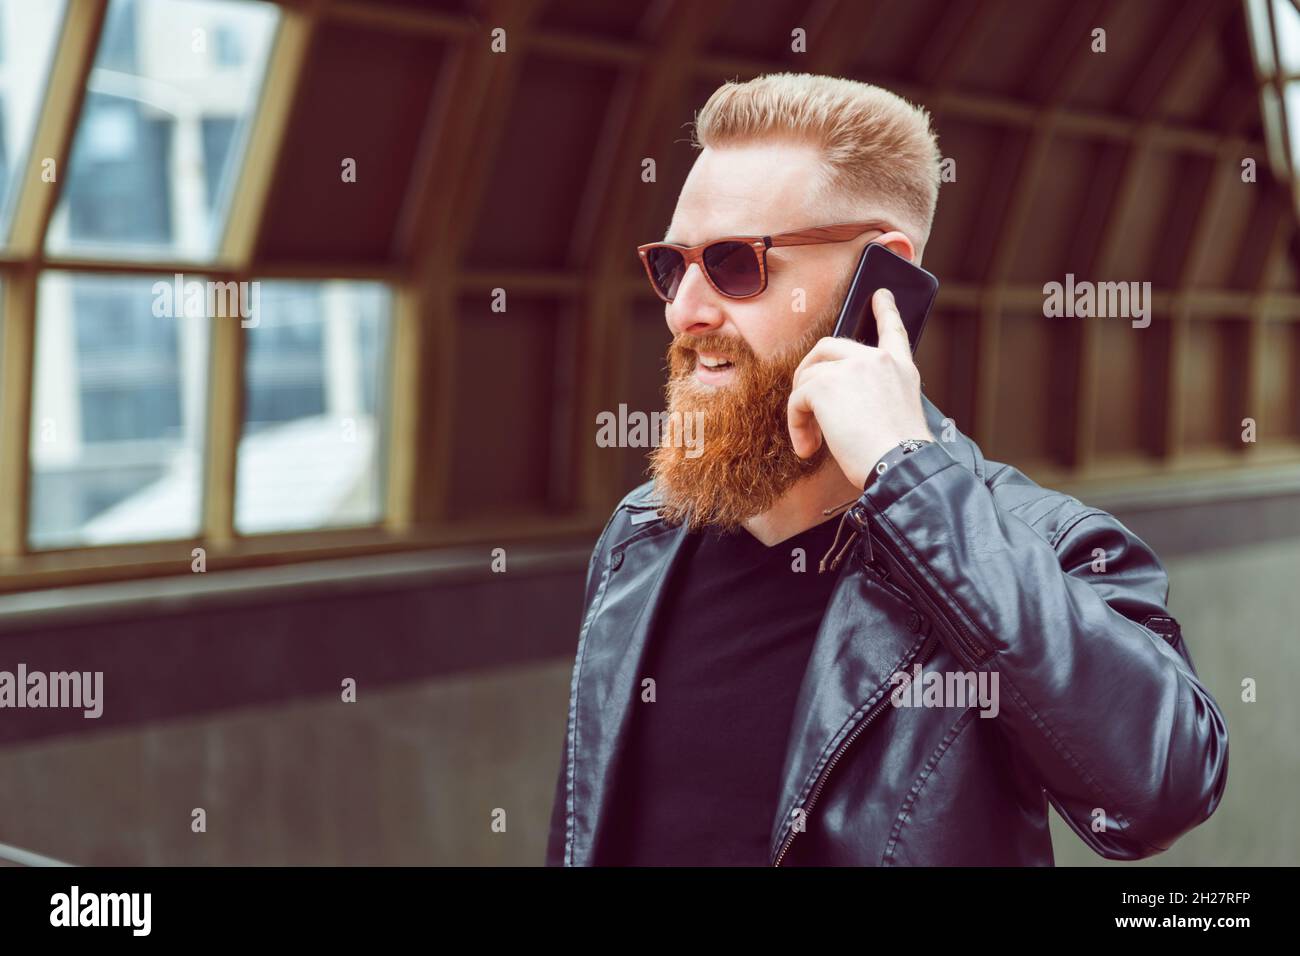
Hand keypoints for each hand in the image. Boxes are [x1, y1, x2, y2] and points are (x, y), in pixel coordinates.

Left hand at [787, 288, 933, 488]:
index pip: (893, 331)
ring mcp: (851, 368)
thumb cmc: (899, 455)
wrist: (900, 466)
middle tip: (806, 402)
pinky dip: (796, 423)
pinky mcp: (825, 385)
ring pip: (808, 377)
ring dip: (803, 409)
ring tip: (811, 439)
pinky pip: (797, 399)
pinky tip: (808, 446)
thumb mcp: (898, 415)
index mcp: (901, 369)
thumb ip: (876, 396)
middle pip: (829, 347)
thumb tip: (841, 403)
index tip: (881, 296)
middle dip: (810, 372)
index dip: (885, 311)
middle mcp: (877, 360)